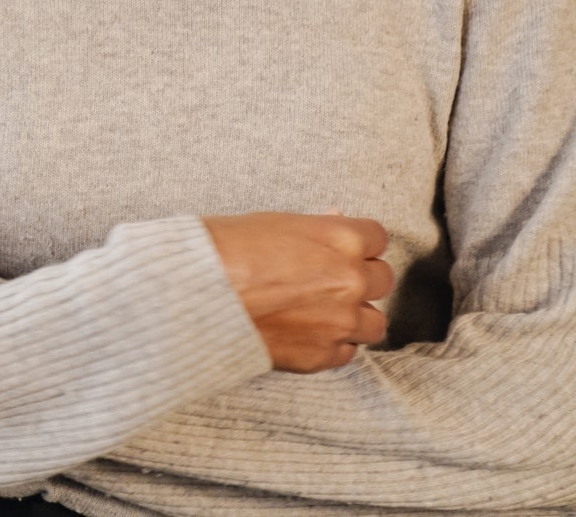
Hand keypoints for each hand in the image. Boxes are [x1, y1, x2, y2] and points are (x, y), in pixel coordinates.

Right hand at [203, 212, 393, 372]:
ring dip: (353, 316)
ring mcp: (339, 321)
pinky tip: (305, 333)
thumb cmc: (224, 249)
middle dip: (358, 279)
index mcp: (342, 239)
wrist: (194, 294)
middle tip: (329, 280)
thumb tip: (336, 221)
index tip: (342, 249)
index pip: (378, 238)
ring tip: (323, 312)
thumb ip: (315, 229)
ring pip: (374, 322)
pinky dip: (331, 344)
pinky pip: (346, 352)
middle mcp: (350, 280)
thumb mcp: (274, 223)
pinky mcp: (322, 355)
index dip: (357, 243)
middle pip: (381, 280)